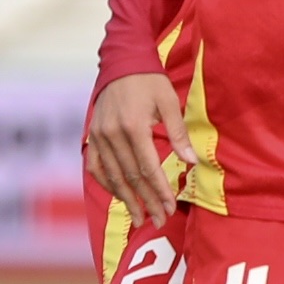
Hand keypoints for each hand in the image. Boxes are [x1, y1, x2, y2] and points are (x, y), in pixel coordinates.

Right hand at [87, 73, 193, 228]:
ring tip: (140, 217)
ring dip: (127, 199)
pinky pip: (95, 167)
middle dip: (147, 201)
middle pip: (131, 177)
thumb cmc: (150, 81)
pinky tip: (119, 196)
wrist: (121, 63)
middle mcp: (112, 135)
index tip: (170, 208)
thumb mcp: (169, 102)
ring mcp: (99, 136)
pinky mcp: (91, 136)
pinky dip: (106, 183)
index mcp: (134, 126)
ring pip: (112, 176)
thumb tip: (192, 161)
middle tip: (159, 220)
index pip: (148, 169)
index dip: (159, 191)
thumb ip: (178, 133)